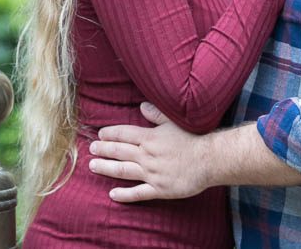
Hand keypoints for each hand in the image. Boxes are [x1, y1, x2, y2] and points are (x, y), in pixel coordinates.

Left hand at [88, 102, 209, 201]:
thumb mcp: (173, 122)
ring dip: (106, 168)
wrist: (209, 160)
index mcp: (150, 138)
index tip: (99, 134)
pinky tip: (112, 194)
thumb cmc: (193, 139)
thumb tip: (141, 106)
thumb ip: (156, 114)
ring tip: (93, 166)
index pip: (123, 134)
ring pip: (123, 171)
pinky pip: (138, 193)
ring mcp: (152, 174)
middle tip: (91, 149)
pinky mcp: (159, 189)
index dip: (110, 134)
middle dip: (103, 150)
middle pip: (119, 151)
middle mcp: (147, 155)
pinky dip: (124, 194)